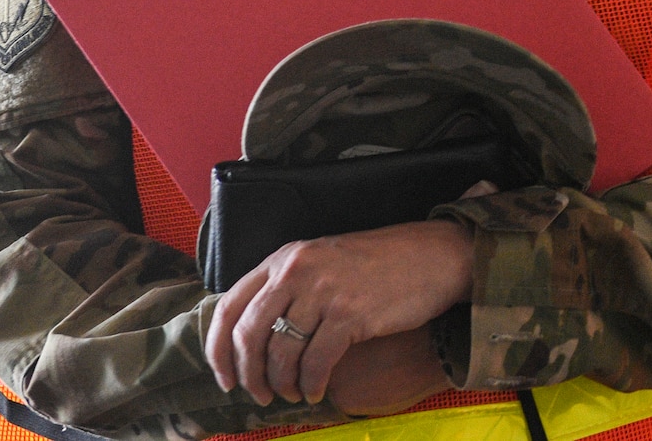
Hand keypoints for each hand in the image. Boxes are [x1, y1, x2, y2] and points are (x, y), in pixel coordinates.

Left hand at [205, 220, 473, 407]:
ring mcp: (324, 290)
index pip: (229, 306)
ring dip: (282, 384)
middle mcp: (298, 269)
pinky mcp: (350, 313)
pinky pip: (316, 362)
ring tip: (294, 393)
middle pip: (249, 334)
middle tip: (259, 394)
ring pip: (281, 352)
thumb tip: (252, 338)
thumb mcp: (324, 262)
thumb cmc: (379, 265)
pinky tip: (317, 390)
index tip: (225, 377)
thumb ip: (288, 288)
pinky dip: (312, 384)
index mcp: (285, 258)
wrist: (433, 256)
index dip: (218, 350)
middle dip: (249, 374)